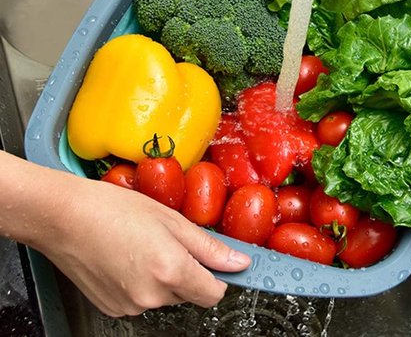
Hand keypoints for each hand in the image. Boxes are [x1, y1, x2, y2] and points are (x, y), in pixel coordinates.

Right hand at [39, 177, 249, 316]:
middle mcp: (151, 296)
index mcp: (170, 271)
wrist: (64, 217)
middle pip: (189, 292)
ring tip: (144, 244)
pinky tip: (128, 257)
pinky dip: (142, 281)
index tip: (221, 261)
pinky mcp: (112, 308)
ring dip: (164, 275)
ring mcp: (129, 306)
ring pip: (165, 295)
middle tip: (170, 239)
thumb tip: (238, 262)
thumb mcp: (170, 218)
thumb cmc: (113, 209)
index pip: (214, 293)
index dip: (220, 275)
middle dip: (188, 269)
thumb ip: (208, 246)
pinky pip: (142, 298)